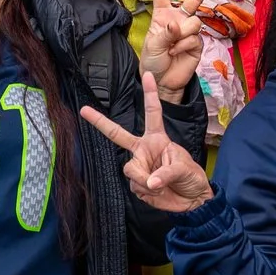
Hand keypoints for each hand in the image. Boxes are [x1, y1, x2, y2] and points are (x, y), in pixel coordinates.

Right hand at [81, 80, 213, 213]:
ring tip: (161, 186)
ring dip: (145, 180)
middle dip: (100, 122)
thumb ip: (165, 174)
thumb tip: (149, 182)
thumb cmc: (191, 177)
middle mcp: (144, 149)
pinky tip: (158, 192)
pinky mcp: (137, 183)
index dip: (150, 94)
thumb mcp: (184, 169)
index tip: (148, 74)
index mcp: (157, 138)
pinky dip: (147, 192)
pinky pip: (135, 186)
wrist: (192, 200)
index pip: (153, 113)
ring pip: (130, 170)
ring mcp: (139, 166)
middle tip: (84, 110)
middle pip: (117, 134)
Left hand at [139, 0, 215, 100]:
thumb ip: (165, 32)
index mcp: (163, 15)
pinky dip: (183, 46)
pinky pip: (194, 38)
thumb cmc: (153, 60)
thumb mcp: (152, 44)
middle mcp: (178, 19)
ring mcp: (190, 30)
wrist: (163, 81)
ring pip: (193, 22)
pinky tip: (177, 54)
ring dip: (181, 35)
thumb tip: (177, 24)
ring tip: (171, 47)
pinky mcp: (198, 43)